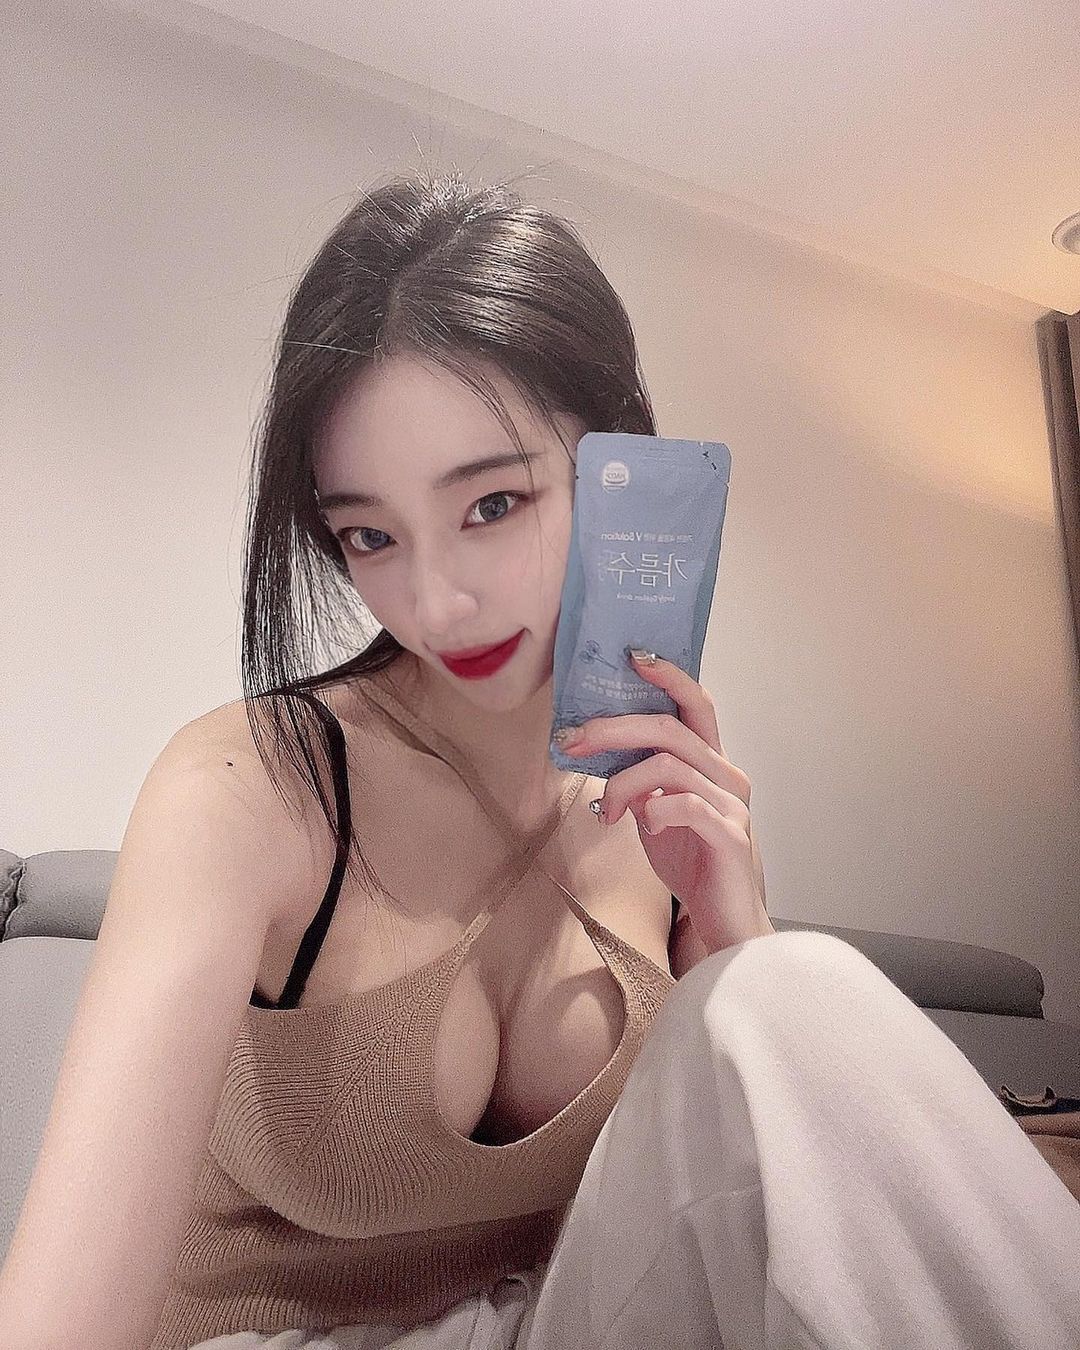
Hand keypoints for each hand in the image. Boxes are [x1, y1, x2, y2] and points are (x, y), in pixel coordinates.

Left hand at [554, 650, 772, 955]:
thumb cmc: (693, 862)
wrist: (726, 922)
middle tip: (571, 740)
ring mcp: (732, 804)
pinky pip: (683, 805)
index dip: (669, 676)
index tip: (633, 656)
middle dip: (612, 727)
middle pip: (670, 727)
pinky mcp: (730, 835)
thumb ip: (640, 780)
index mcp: (710, 764)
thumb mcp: (657, 812)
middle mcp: (727, 775)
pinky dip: (652, 809)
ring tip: (606, 810)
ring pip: (668, 765)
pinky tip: (640, 826)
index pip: (696, 704)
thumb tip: (596, 751)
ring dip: (623, 781)